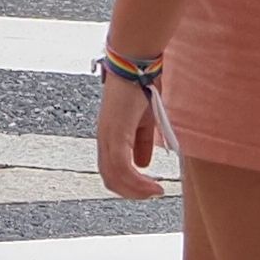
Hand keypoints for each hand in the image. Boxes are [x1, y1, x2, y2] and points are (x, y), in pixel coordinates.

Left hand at [93, 59, 171, 199]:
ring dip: (137, 191)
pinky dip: (138, 183)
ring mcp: (108, 136)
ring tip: (155, 192)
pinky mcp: (116, 133)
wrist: (136, 65)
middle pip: (110, 179)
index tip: (148, 189)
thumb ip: (142, 142)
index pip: (111, 171)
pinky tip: (154, 185)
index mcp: (109, 136)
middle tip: (152, 194)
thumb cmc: (140, 87)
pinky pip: (123, 168)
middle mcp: (104, 138)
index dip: (128, 185)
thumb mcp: (145, 121)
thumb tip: (143, 165)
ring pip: (115, 177)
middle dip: (132, 193)